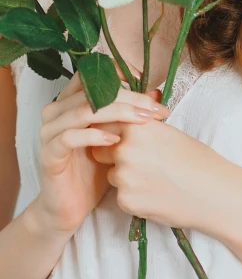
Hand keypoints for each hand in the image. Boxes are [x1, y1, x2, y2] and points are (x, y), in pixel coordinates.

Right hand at [32, 69, 169, 236]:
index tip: (144, 79)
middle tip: (155, 109)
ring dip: (118, 113)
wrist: (71, 207)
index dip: (118, 71)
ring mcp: (50, 132)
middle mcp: (56, 111)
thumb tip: (156, 92)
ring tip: (143, 121)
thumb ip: (132, 113)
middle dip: (130, 98)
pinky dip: (94, 136)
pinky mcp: (48, 154)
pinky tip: (115, 141)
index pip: (92, 73)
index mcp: (71, 101)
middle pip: (93, 92)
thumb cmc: (96, 168)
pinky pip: (69, 138)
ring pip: (84, 111)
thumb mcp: (119, 136)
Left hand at [91, 116, 237, 236]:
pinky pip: (121, 196)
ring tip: (155, 179)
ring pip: (112, 175)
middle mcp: (125, 148)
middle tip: (140, 161)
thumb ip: (142, 126)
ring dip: (125, 177)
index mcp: (137, 126)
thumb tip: (126, 114)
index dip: (111, 131)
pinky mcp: (125, 201)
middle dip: (113, 155)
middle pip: (100, 150)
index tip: (119, 137)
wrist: (214, 192)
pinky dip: (134, 196)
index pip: (105, 123)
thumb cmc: (197, 159)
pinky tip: (157, 194)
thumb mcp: (169, 132)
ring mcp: (123, 176)